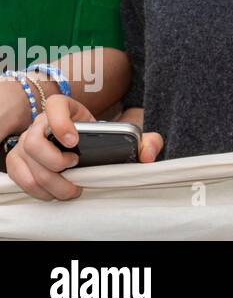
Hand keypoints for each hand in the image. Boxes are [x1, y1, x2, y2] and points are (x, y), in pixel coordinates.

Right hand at [4, 95, 162, 200]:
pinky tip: (56, 191)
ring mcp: (26, 142)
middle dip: (54, 161)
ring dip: (49, 181)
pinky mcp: (20, 162)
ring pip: (25, 163)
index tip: (74, 141)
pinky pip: (19, 178)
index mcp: (65, 108)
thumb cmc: (105, 138)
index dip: (60, 123)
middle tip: (75, 167)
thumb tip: (148, 154)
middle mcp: (40, 123)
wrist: (88, 146)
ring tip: (72, 186)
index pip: (55, 106)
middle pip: (33, 141)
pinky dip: (38, 189)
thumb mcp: (127, 134)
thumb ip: (146, 140)